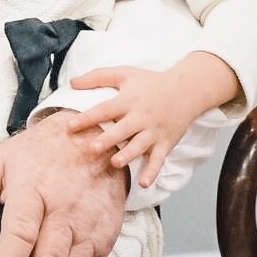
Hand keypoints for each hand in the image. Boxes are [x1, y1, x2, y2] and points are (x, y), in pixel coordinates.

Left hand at [63, 51, 239, 187]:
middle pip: (122, 129)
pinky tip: (143, 183)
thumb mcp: (125, 73)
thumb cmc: (150, 82)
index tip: (71, 126)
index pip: (105, 109)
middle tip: (92, 148)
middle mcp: (141, 117)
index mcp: (129, 101)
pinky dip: (152, 172)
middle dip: (108, 139)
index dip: (88, 118)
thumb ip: (98, 77)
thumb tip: (72, 82)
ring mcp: (154, 131)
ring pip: (139, 146)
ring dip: (128, 155)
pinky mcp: (165, 143)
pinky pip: (158, 159)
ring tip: (115, 163)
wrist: (186, 90)